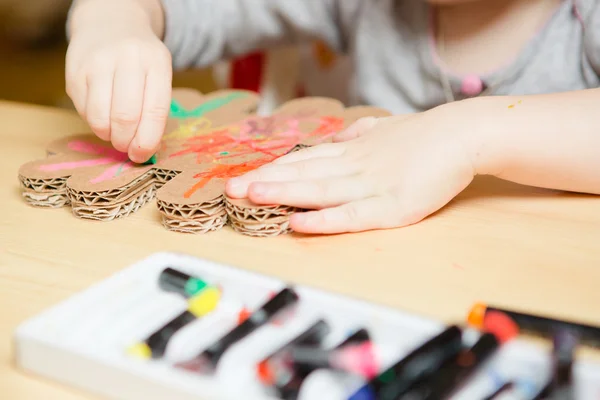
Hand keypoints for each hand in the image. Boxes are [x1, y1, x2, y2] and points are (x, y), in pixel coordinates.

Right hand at [66, 4, 171, 162]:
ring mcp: (98, 63)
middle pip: (126, 117)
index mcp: (156, 63)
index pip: (155, 111)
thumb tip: (143, 151)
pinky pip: (84, 111)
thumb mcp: (158, 76)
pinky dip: (94, 122)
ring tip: (114, 133)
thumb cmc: (141, 61)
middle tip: (127, 147)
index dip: (148, 140)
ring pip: (101, 117)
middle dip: (126, 142)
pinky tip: (102, 114)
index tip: (143, 155)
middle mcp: (127, 59)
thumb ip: (155, 111)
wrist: (112, 24)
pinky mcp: (75, 71)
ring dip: (108, 135)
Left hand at [225, 107, 476, 233]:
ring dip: (285, 193)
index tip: (245, 175)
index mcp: (353, 150)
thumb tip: (345, 135)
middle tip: (231, 188)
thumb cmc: (425, 136)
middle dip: (266, 181)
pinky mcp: (393, 207)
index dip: (274, 168)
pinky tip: (299, 223)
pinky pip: (352, 215)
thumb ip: (363, 133)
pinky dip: (324, 220)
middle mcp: (355, 166)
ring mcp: (372, 186)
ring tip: (252, 196)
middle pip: (304, 173)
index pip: (305, 160)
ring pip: (321, 191)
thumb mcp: (387, 128)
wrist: (463, 135)